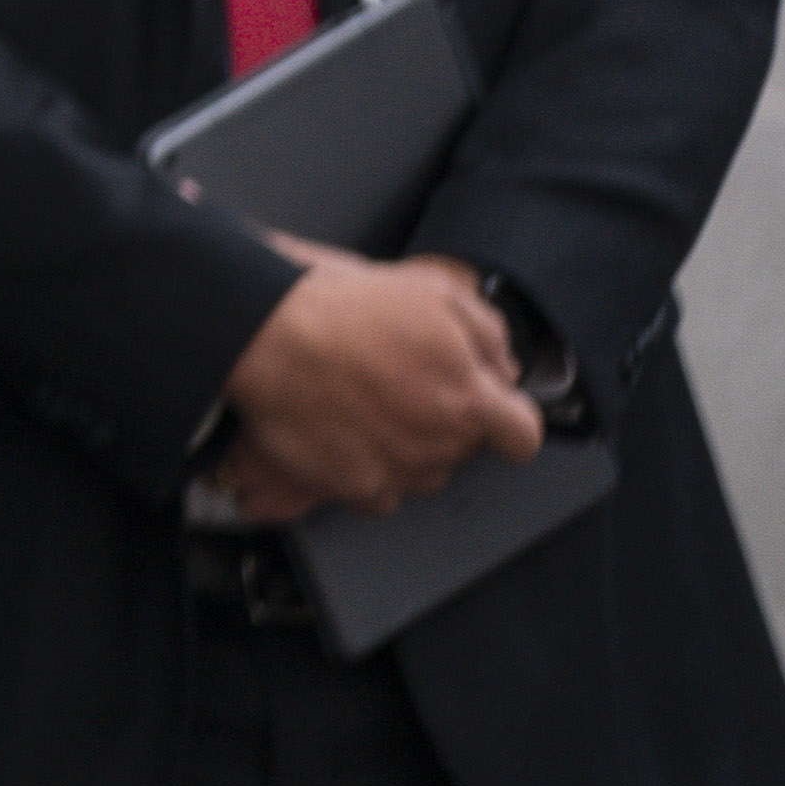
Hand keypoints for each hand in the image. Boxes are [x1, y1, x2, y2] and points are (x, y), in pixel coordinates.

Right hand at [215, 243, 536, 519]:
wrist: (261, 332)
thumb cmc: (341, 306)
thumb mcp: (432, 292)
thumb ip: (487, 334)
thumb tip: (503, 370)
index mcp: (468, 398)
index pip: (523, 437)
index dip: (508, 421)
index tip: (488, 410)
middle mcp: (438, 444)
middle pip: (462, 450)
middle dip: (443, 420)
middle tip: (400, 385)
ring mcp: (394, 470)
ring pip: (422, 473)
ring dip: (408, 449)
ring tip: (367, 408)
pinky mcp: (349, 487)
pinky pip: (378, 493)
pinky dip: (368, 471)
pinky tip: (345, 436)